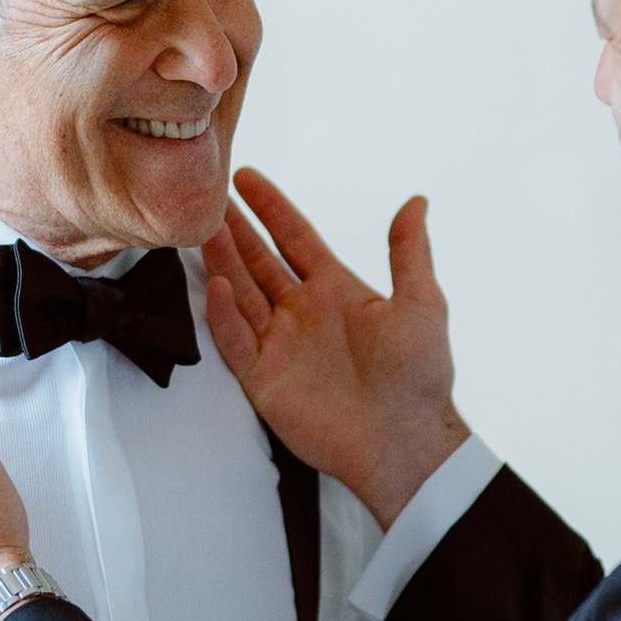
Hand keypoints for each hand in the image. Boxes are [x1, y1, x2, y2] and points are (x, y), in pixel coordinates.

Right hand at [204, 170, 469, 529]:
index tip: (245, 178)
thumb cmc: (419, 378)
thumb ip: (409, 252)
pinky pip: (235, 339)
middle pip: (258, 261)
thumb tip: (416, 202)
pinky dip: (222, 314)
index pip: (295, 238)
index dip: (271, 208)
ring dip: (220, 262)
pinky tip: (217, 286)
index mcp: (337, 291)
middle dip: (234, 230)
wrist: (403, 443)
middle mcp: (303, 313)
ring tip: (198, 229)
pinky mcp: (264, 378)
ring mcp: (280, 344)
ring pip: (240, 294)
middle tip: (206, 198)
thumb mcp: (422, 304)